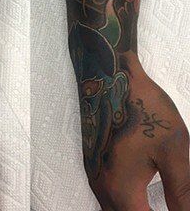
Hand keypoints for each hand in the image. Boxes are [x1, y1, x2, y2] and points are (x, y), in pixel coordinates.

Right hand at [86, 59, 189, 210]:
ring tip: (158, 206)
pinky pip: (106, 198)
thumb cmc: (143, 109)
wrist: (109, 75)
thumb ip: (182, 192)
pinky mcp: (92, 162)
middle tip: (174, 208)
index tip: (181, 209)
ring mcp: (93, 174)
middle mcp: (102, 186)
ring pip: (112, 209)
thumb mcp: (174, 152)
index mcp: (122, 189)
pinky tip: (140, 199)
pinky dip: (123, 204)